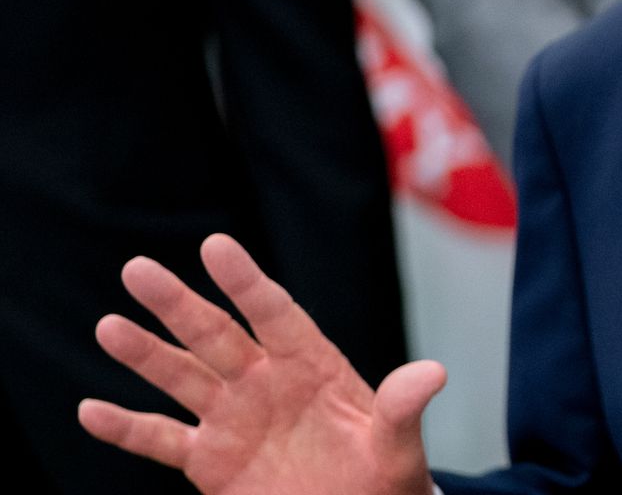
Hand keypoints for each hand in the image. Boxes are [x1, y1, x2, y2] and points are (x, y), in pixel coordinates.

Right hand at [78, 234, 442, 494]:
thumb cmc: (386, 476)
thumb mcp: (399, 444)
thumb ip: (404, 409)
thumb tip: (433, 373)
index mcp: (313, 366)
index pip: (275, 315)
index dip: (247, 283)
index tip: (216, 247)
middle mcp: (266, 383)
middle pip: (216, 336)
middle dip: (178, 305)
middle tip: (137, 269)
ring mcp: (234, 418)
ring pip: (182, 378)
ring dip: (145, 355)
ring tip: (109, 325)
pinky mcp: (211, 461)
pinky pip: (162, 440)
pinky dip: (127, 428)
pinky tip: (90, 410)